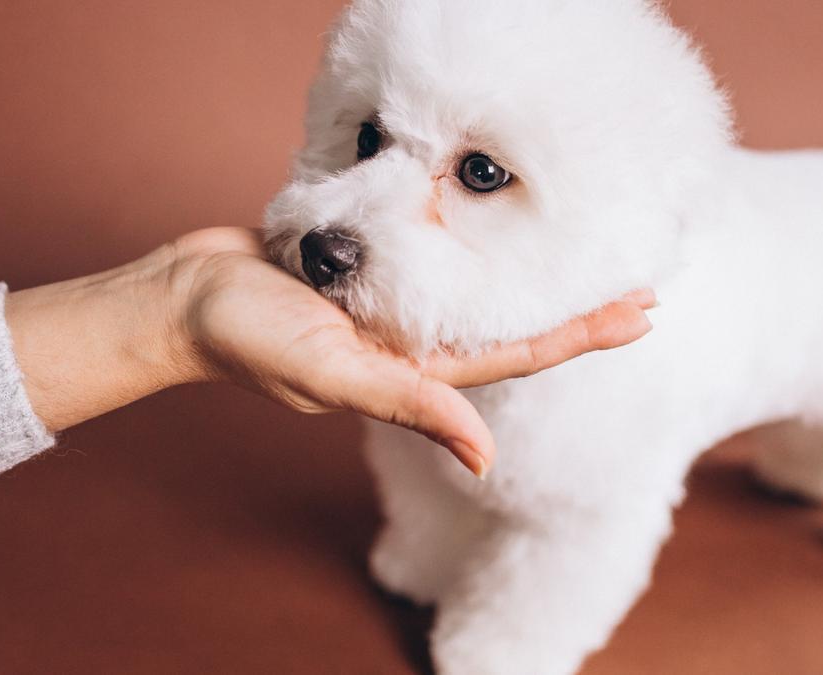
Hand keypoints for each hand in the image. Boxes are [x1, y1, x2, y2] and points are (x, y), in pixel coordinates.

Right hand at [6, 227, 654, 477]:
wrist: (184, 297)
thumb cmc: (247, 338)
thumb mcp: (331, 371)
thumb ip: (408, 403)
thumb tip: (488, 459)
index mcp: (410, 366)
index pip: (515, 354)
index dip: (579, 334)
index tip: (638, 312)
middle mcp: (407, 339)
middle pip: (507, 321)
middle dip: (571, 305)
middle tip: (638, 280)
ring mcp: (385, 305)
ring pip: (470, 289)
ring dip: (525, 273)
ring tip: (577, 249)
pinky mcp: (361, 271)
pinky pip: (425, 259)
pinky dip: (463, 246)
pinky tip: (491, 229)